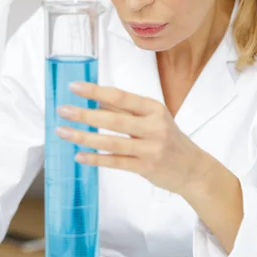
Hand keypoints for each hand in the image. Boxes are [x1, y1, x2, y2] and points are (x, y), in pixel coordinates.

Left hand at [55, 82, 207, 195]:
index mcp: (154, 109)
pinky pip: (115, 162)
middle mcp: (154, 127)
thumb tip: (96, 100)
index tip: (74, 88)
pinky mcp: (146, 167)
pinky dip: (95, 159)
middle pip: (113, 120)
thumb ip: (127, 111)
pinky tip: (79, 156)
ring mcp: (150, 148)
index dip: (96, 92)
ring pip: (111, 142)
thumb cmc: (170, 140)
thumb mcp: (154, 119)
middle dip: (84, 115)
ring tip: (63, 132)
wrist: (193, 169)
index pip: (121, 97)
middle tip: (62, 110)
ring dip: (83, 137)